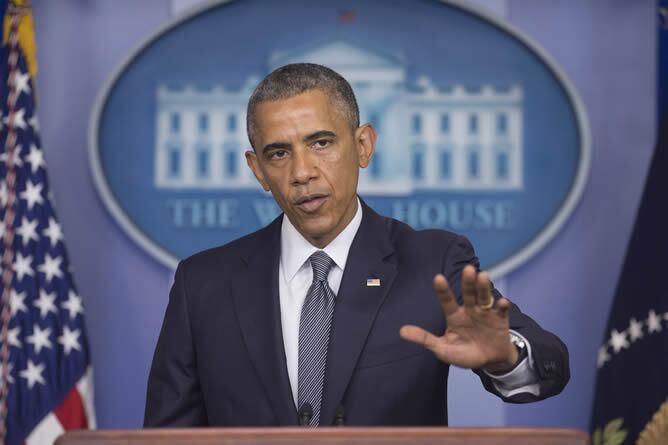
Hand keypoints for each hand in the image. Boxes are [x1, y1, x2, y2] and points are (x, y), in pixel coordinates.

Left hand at [400, 265, 518, 372]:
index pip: (446, 301)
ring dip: (484, 287)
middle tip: (468, 269)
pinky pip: (501, 311)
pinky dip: (502, 306)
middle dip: (468, 282)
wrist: (490, 361)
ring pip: (484, 297)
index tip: (437, 278)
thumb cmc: (464, 353)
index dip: (442, 290)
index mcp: (454, 316)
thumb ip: (425, 339)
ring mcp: (485, 313)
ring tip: (483, 276)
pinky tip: (502, 302)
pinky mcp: (500, 320)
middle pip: (468, 293)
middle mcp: (469, 310)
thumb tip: (401, 331)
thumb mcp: (443, 349)